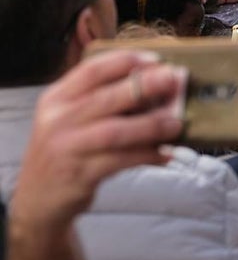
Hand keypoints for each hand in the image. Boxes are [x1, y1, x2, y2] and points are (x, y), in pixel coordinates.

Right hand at [10, 50, 184, 227]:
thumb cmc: (66, 151)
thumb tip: (155, 86)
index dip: (126, 61)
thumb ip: (101, 100)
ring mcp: (66, 148)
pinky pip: (120, 161)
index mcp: (57, 98)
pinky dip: (146, 156)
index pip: (92, 70)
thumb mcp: (69, 119)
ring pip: (115, 132)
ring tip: (176, 124)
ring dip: (151, 126)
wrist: (38, 199)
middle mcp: (57, 120)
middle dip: (145, 87)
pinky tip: (165, 154)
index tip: (156, 60)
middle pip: (107, 98)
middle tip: (174, 81)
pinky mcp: (78, 175)